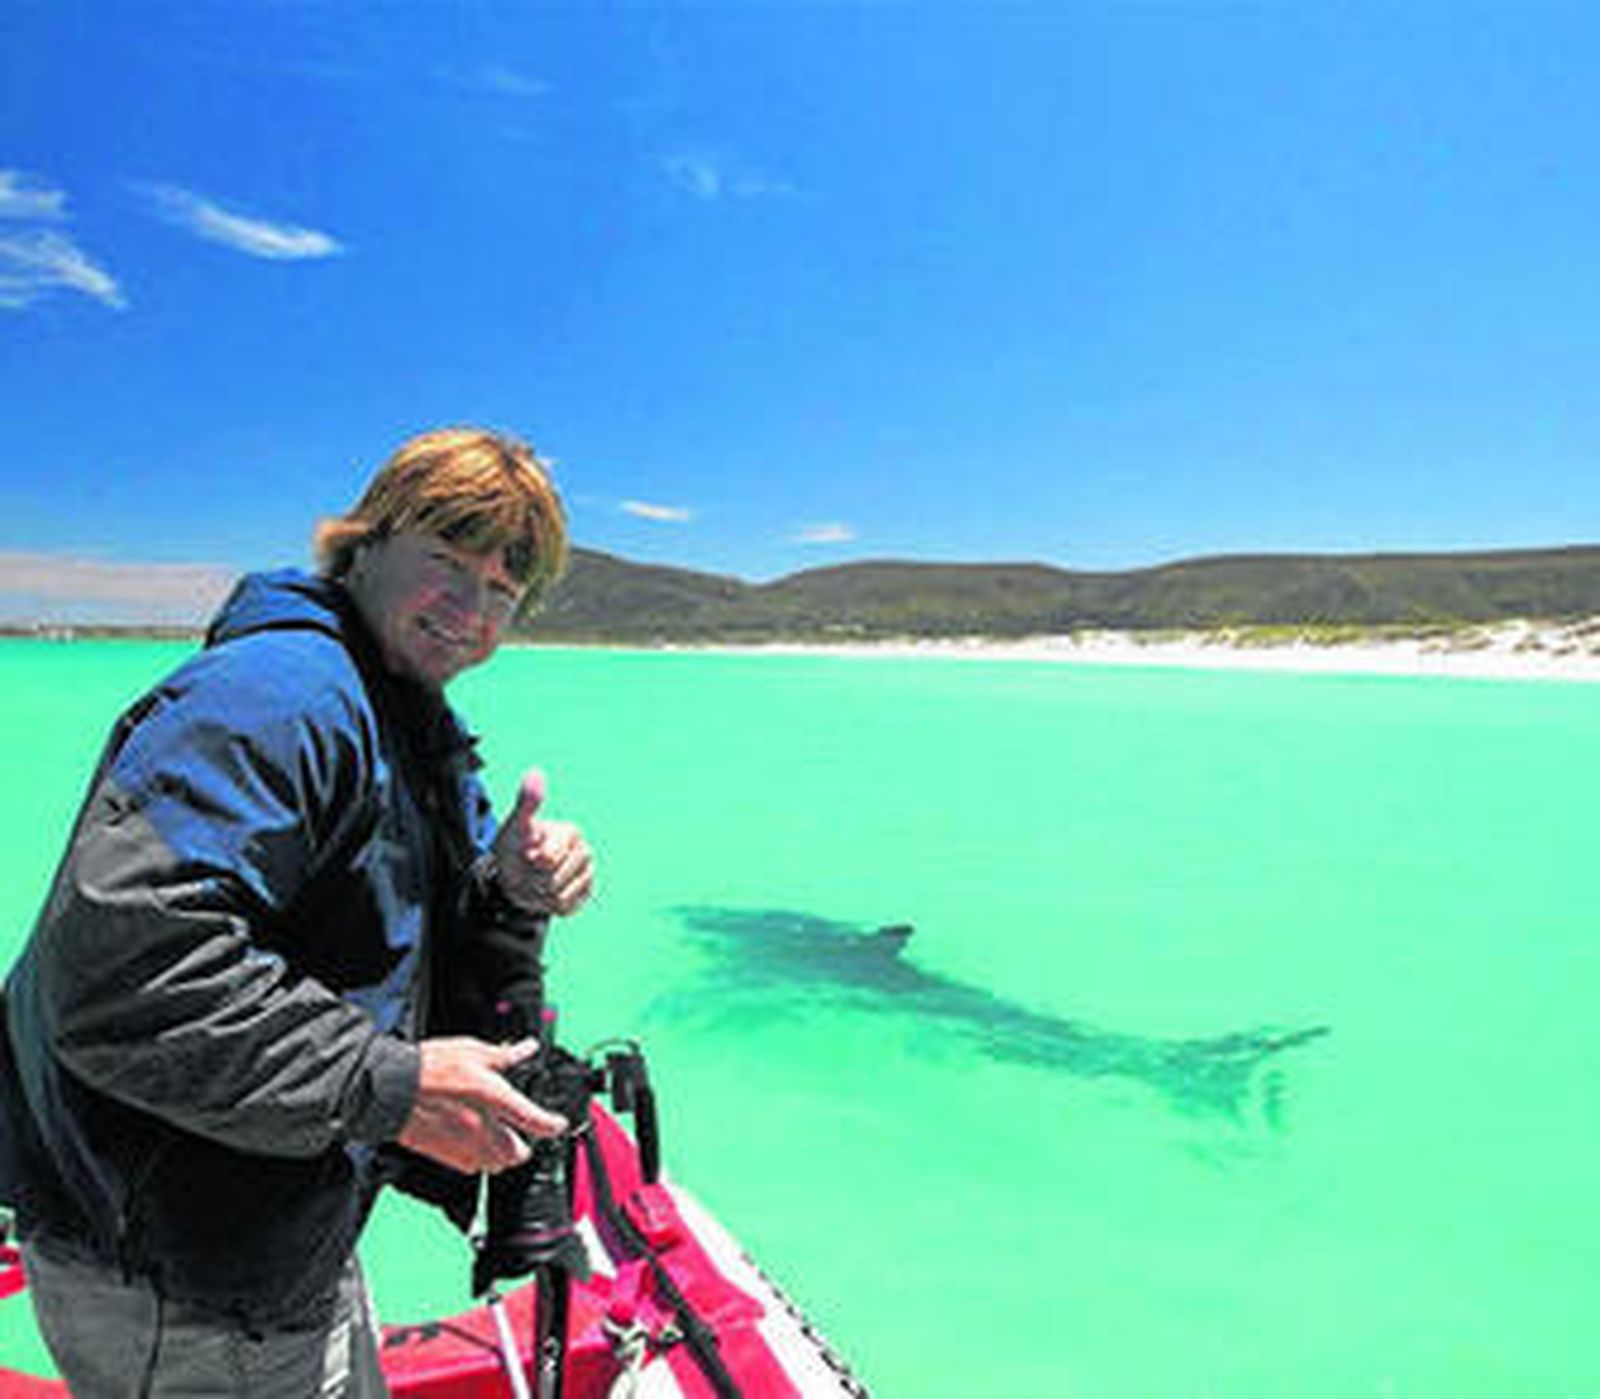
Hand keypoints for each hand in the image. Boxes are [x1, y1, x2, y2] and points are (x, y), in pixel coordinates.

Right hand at [396, 1037, 566, 1173]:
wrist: (388, 1089)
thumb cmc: (429, 1068)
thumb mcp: (473, 1050)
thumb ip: (505, 1055)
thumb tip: (527, 1049)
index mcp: (494, 1099)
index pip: (535, 1121)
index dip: (553, 1124)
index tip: (558, 1124)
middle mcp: (482, 1129)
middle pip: (518, 1154)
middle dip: (523, 1145)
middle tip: (521, 1130)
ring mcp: (463, 1146)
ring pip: (495, 1164)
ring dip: (502, 1155)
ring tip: (498, 1137)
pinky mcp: (444, 1156)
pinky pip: (471, 1167)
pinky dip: (478, 1159)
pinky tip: (472, 1142)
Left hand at [491, 769, 594, 917]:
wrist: (513, 875)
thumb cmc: (514, 847)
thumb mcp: (516, 826)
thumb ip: (527, 802)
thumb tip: (536, 772)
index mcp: (571, 833)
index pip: (549, 859)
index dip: (532, 861)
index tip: (527, 853)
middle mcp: (584, 852)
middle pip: (555, 880)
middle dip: (534, 879)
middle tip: (529, 868)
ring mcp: (587, 875)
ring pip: (560, 896)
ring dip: (540, 894)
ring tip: (535, 881)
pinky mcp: (585, 895)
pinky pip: (566, 908)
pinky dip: (549, 906)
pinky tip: (545, 893)